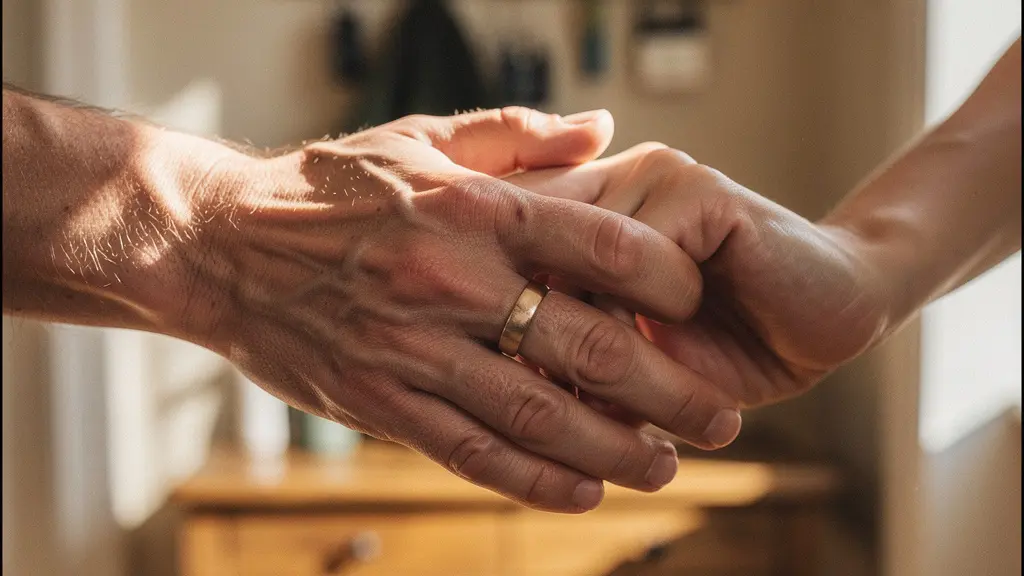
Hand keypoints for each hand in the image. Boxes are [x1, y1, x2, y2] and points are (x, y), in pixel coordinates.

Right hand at [179, 111, 738, 511]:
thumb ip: (518, 135)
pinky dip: (535, 480)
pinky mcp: (381, 402)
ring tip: (668, 468)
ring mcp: (415, 350)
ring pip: (539, 414)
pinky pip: (473, 452)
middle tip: (721, 419)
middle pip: (588, 346)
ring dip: (616, 450)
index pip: (601, 245)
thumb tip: (603, 128)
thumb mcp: (420, 138)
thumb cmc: (328, 188)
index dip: (667, 280)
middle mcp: (452, 282)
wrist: (219, 244)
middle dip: (668, 391)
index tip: (699, 305)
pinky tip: (584, 493)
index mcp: (472, 210)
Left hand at [510, 143, 887, 408]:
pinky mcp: (703, 189)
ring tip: (610, 398)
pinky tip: (672, 353)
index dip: (490, 316)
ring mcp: (656, 177)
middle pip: (527, 256)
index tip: (490, 388)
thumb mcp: (631, 356)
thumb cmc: (723, 344)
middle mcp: (611, 182)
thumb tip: (498, 391)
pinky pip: (643, 259)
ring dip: (590, 341)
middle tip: (550, 402)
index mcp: (582, 212)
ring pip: (578, 262)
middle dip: (532, 339)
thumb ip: (572, 349)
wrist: (827, 319)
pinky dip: (647, 320)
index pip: (504, 250)